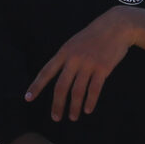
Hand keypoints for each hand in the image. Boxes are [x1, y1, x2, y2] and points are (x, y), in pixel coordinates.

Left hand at [25, 7, 134, 121]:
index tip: (28, 98)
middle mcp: (74, 59)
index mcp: (64, 52)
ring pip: (77, 91)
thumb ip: (66, 58)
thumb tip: (58, 77)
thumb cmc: (94, 36)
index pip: (46, 72)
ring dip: (74, 107)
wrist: (116, 26)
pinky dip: (90, 102)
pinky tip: (88, 110)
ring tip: (73, 117)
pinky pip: (94, 89)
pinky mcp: (103, 68)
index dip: (36, 86)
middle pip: (61, 86)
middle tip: (56, 118)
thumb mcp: (74, 43)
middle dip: (57, 105)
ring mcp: (89, 64)